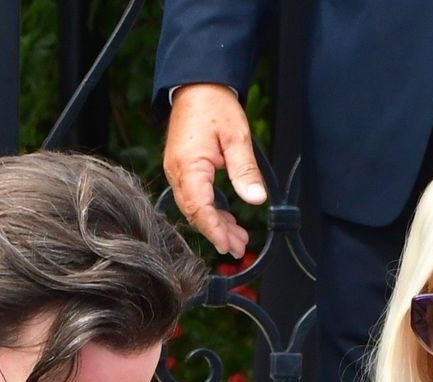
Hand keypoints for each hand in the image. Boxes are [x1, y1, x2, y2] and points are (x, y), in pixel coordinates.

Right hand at [163, 84, 266, 257]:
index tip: (228, 245)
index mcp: (188, 165)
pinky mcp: (181, 170)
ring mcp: (177, 172)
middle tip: (239, 246)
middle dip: (217, 233)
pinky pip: (194, 198)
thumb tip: (256, 199)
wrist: (197, 84)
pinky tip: (226, 219)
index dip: (214, 230)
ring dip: (215, 224)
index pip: (200, 208)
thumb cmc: (214, 104)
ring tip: (238, 236)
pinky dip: (210, 211)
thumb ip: (245, 170)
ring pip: (194, 209)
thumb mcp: (237, 136)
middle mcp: (177, 172)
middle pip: (195, 214)